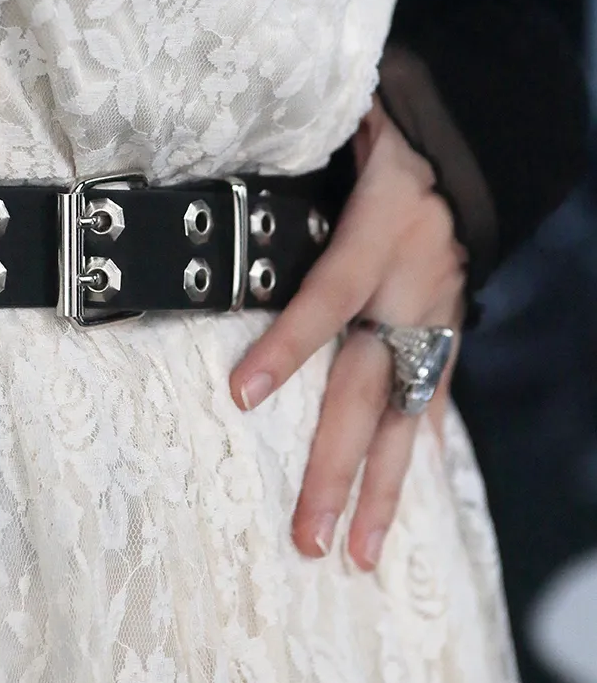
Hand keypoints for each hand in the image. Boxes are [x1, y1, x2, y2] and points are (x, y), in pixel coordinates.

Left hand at [229, 98, 465, 569]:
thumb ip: (287, 165)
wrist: (465, 136)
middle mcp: (413, 283)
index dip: (288, 346)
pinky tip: (405, 495)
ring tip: (360, 552)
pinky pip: (434, 395)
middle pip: (368, 387)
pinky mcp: (449, 328)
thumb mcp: (342, 130)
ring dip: (383, 487)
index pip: (328, 295)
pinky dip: (418, 445)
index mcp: (381, 228)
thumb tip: (217, 194)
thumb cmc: (387, 131)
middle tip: (308, 535)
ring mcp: (437, 314)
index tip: (242, 395)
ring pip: (407, 412)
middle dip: (336, 467)